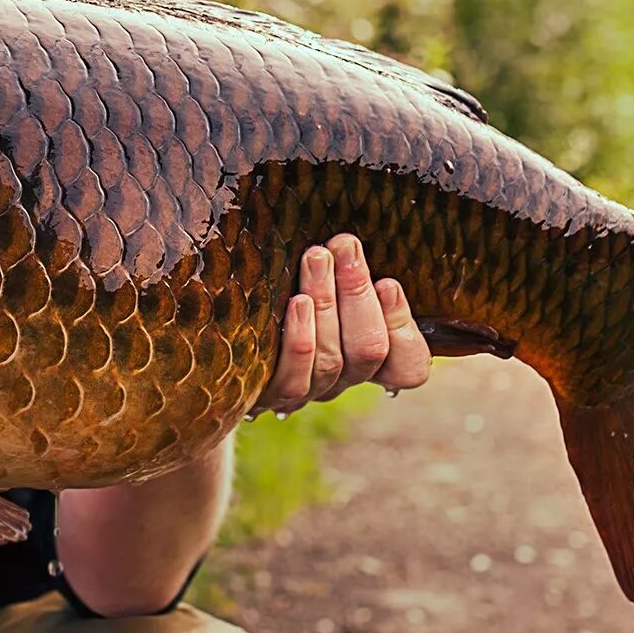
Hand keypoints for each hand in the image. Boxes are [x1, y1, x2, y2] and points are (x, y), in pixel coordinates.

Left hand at [251, 233, 430, 416]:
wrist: (225, 351)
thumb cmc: (282, 296)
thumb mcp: (323, 283)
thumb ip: (344, 269)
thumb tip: (346, 237)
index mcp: (366, 356)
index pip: (408, 366)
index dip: (402, 327)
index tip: (387, 282)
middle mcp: (344, 379)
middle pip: (369, 349)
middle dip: (358, 293)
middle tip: (345, 248)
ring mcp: (311, 392)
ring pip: (332, 357)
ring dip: (327, 302)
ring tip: (317, 259)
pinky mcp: (273, 396)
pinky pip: (295, 377)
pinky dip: (301, 336)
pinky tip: (297, 302)